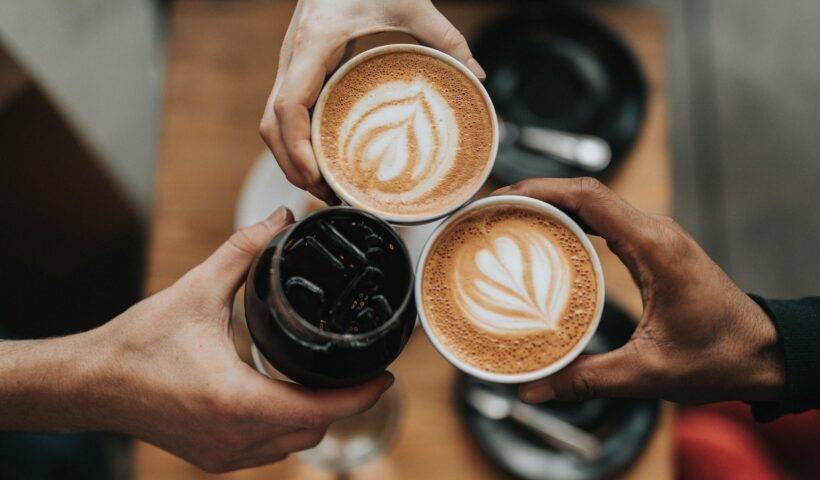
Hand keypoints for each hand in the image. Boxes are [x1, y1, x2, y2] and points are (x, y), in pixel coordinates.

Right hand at [79, 207, 392, 471]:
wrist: (90, 385)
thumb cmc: (138, 343)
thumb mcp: (196, 290)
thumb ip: (243, 251)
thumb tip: (278, 219)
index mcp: (237, 400)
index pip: (321, 409)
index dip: (361, 394)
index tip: (385, 374)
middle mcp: (235, 437)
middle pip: (314, 430)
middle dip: (343, 403)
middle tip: (359, 369)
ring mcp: (224, 454)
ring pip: (293, 444)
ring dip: (315, 416)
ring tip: (328, 379)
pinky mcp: (213, 457)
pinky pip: (268, 449)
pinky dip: (286, 426)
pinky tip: (285, 396)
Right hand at [260, 0, 484, 202]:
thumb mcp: (409, 2)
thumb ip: (444, 36)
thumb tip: (477, 74)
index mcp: (313, 44)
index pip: (287, 107)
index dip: (295, 148)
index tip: (317, 175)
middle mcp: (292, 57)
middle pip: (271, 127)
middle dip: (292, 166)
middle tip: (327, 195)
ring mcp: (291, 64)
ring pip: (272, 123)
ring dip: (290, 158)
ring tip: (325, 186)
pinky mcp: (299, 68)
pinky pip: (285, 113)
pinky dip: (296, 141)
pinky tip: (322, 158)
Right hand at [493, 178, 784, 403]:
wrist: (763, 354)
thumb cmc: (719, 357)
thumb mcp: (647, 373)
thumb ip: (586, 378)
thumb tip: (533, 389)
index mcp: (654, 247)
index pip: (589, 197)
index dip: (540, 190)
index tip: (501, 198)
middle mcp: (654, 232)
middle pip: (585, 192)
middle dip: (534, 194)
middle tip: (491, 211)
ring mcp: (654, 237)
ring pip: (594, 203)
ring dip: (551, 205)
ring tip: (508, 220)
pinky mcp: (653, 249)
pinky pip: (604, 222)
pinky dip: (571, 222)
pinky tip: (545, 240)